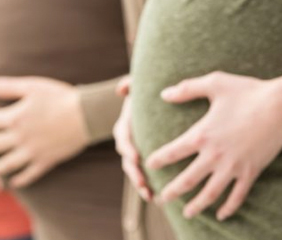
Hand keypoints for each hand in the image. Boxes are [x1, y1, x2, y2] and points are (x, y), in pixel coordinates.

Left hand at [0, 76, 88, 188]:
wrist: (87, 114)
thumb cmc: (60, 97)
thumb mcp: (32, 86)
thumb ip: (7, 87)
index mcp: (13, 117)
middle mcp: (18, 137)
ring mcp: (31, 152)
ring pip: (4, 166)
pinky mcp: (45, 161)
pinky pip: (28, 175)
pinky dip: (18, 181)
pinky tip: (13, 182)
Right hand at [112, 77, 153, 199]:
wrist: (153, 106)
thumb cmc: (146, 94)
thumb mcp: (139, 85)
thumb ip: (131, 83)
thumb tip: (122, 89)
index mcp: (125, 127)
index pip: (123, 139)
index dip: (127, 148)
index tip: (135, 156)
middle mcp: (128, 143)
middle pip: (128, 162)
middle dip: (134, 174)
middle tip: (143, 183)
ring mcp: (136, 154)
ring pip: (136, 173)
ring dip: (142, 186)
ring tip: (151, 196)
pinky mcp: (146, 162)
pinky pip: (147, 177)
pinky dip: (151, 188)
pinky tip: (160, 198)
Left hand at [146, 71, 281, 220]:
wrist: (280, 105)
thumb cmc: (248, 91)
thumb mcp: (215, 83)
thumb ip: (187, 89)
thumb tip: (164, 94)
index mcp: (202, 134)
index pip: (172, 152)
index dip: (158, 160)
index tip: (148, 165)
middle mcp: (214, 155)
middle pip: (187, 180)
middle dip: (171, 191)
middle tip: (160, 199)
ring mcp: (233, 166)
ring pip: (210, 193)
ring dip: (196, 205)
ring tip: (186, 213)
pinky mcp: (250, 172)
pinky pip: (237, 195)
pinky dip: (229, 207)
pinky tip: (221, 214)